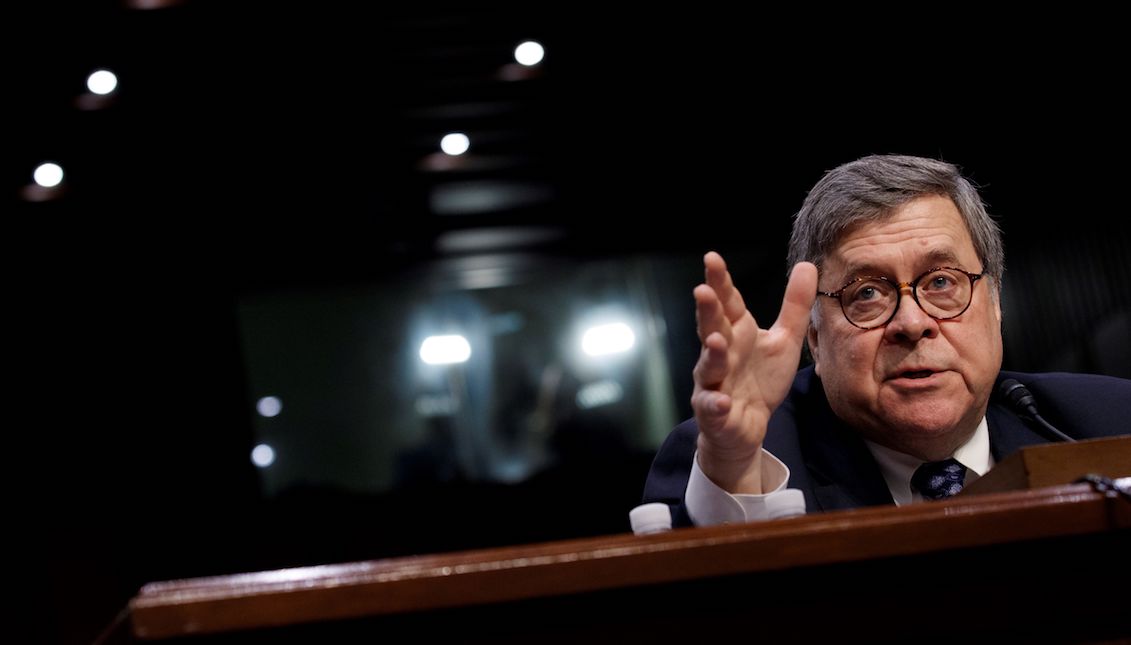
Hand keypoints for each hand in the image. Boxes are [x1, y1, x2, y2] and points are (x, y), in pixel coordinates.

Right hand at [691, 252, 816, 492]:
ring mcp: (713, 382)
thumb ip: (794, 306)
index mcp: (736, 332)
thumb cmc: (759, 379)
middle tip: (703, 290)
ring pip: (708, 365)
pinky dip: (715, 403)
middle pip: (711, 328)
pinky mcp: (714, 412)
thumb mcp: (784, 340)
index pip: (727, 302)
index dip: (719, 281)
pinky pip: (712, 407)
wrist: (746, 427)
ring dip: (711, 354)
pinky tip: (722, 401)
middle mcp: (720, 353)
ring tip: (716, 341)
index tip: (712, 258)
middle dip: (707, 310)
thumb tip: (808, 264)